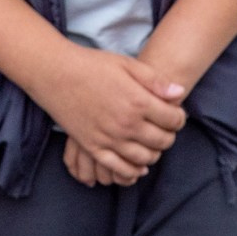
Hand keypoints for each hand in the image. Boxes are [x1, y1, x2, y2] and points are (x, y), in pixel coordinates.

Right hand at [33, 46, 183, 183]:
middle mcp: (126, 124)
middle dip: (169, 136)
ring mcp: (110, 138)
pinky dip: (132, 171)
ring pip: (144, 158)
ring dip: (154, 154)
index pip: (173, 119)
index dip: (179, 118)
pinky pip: (119, 168)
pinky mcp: (94, 148)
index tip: (175, 115)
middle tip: (166, 130)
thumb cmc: (92, 65)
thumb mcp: (127, 64)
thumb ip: (155, 80)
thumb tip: (179, 93)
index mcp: (138, 101)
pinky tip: (138, 166)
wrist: (57, 74)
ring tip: (153, 145)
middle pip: (162, 141)